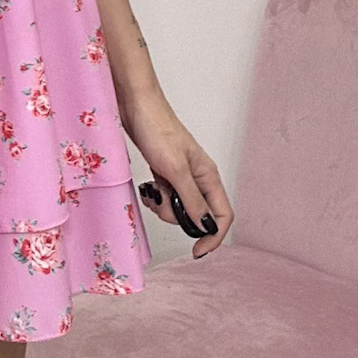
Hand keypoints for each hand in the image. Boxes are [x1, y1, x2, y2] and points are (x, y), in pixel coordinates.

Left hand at [121, 88, 232, 258]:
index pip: (222, 215)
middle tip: (161, 203)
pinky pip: (165, 197)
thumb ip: (191, 200)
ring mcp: (181, 175)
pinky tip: (147, 186)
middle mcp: (198, 177)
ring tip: (152, 189)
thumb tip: (206, 227)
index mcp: (209, 176)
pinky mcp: (165, 173)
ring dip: (163, 206)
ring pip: (178, 207)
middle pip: (198, 215)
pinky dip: (155, 197)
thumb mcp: (175, 169)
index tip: (196, 251)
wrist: (135, 106)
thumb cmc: (157, 129)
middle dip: (178, 218)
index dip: (213, 236)